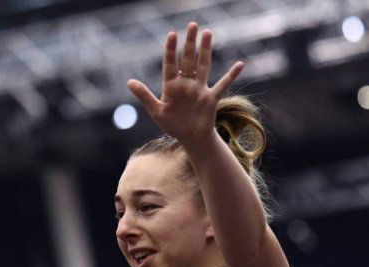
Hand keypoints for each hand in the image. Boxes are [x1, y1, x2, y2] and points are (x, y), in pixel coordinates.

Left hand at [126, 22, 242, 146]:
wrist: (191, 139)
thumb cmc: (172, 125)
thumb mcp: (156, 111)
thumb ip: (144, 95)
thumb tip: (129, 81)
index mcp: (171, 86)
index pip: (170, 63)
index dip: (170, 49)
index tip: (172, 34)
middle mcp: (186, 84)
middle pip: (188, 59)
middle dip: (190, 42)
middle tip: (192, 24)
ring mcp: (200, 89)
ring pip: (203, 65)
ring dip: (205, 50)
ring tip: (207, 33)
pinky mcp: (211, 98)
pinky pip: (223, 84)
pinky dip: (231, 75)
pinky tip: (240, 64)